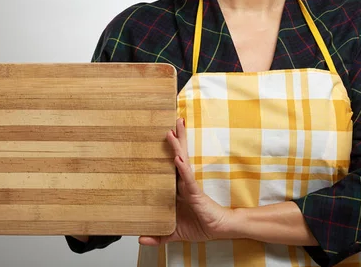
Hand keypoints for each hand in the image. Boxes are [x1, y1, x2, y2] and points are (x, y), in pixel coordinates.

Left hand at [138, 118, 231, 245]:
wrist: (220, 230)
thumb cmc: (201, 225)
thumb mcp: (174, 232)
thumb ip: (158, 235)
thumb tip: (140, 238)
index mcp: (178, 188)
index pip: (170, 165)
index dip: (166, 150)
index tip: (161, 135)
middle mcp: (183, 182)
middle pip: (178, 155)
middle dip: (176, 138)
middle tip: (172, 121)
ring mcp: (190, 186)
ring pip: (182, 161)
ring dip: (177, 146)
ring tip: (172, 131)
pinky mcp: (196, 193)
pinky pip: (188, 178)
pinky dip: (182, 168)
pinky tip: (177, 158)